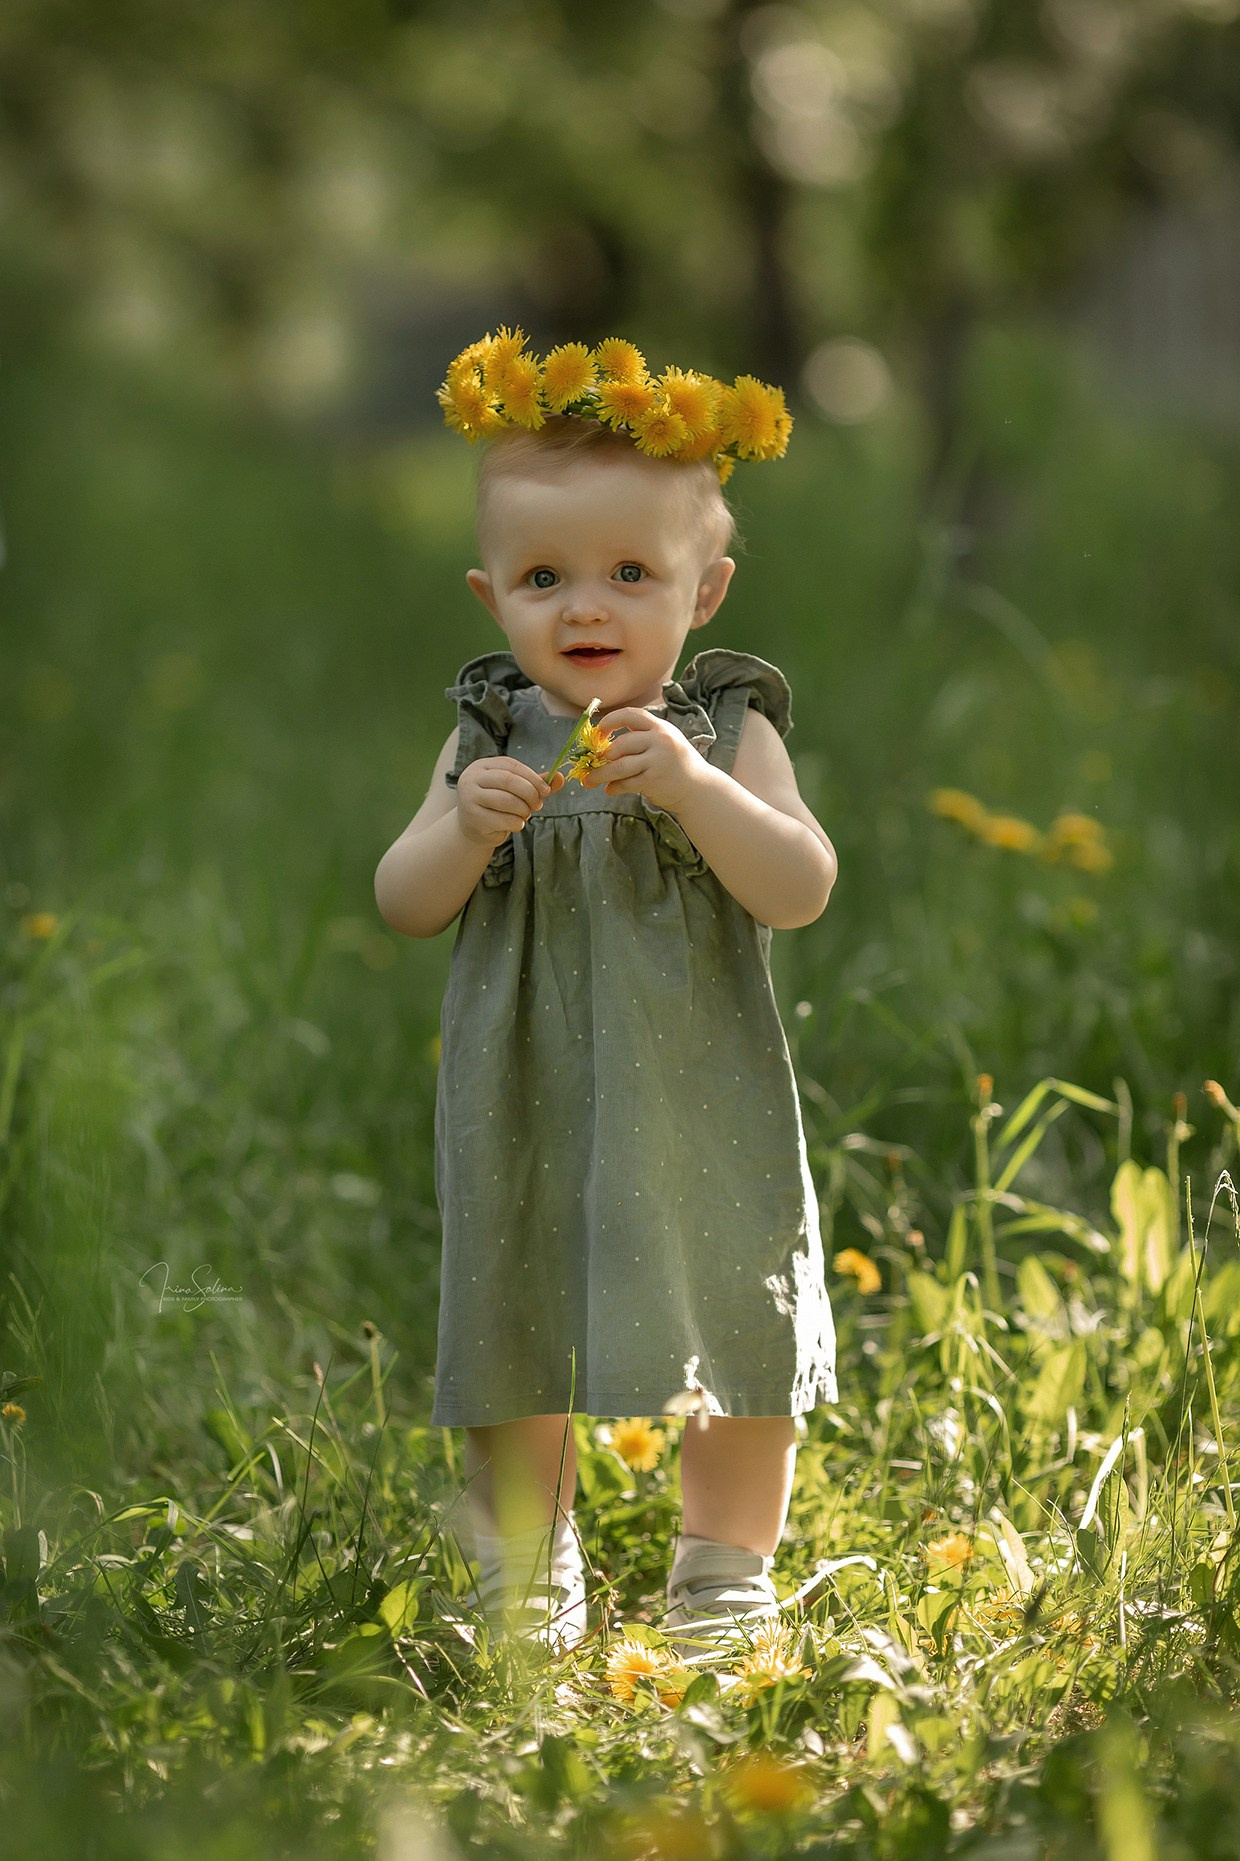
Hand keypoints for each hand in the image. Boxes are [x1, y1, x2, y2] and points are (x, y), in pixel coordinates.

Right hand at [455, 757, 564, 847]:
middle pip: (508, 780)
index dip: (532, 778)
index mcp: (483, 766)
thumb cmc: (498, 805)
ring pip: (505, 800)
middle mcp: (472, 778)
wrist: (474, 828)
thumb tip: (560, 777)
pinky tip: (516, 825)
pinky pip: (502, 819)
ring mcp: (469, 797)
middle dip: (529, 793)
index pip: (512, 766)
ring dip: (523, 810)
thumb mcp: (515, 791)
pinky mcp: (472, 817)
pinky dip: (516, 823)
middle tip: (538, 805)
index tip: (546, 791)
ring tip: (525, 815)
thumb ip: (536, 784)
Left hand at [580, 709, 703, 812]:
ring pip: (618, 766)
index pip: (630, 714)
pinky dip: (614, 788)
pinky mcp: (653, 780)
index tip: (599, 732)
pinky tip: (610, 790)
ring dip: (599, 775)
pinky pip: (625, 783)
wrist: (698, 788)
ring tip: (589, 781)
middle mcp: (659, 740)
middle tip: (592, 763)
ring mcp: (657, 760)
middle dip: (601, 756)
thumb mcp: (664, 742)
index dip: (610, 721)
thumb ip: (640, 739)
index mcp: (660, 727)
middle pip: (620, 744)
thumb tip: (604, 746)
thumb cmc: (675, 764)